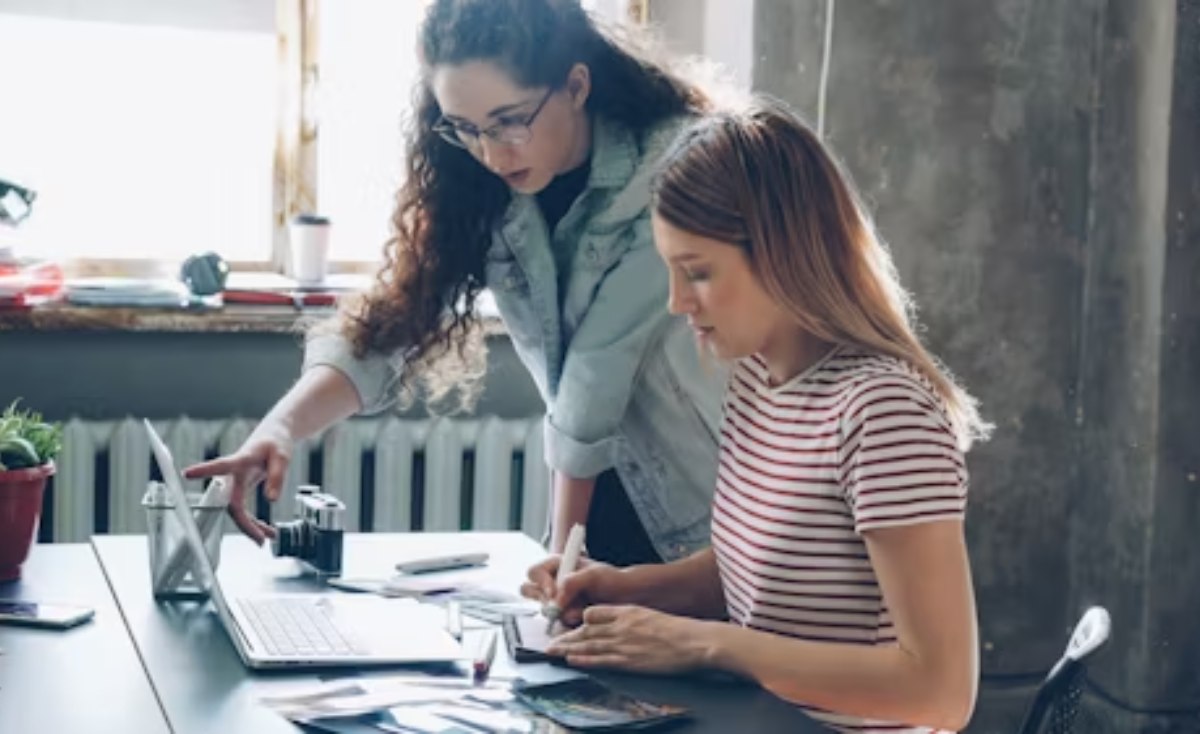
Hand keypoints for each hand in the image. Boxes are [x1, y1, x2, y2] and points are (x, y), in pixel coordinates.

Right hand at [183, 419, 292, 544]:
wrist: (274, 434)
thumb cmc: (276, 440)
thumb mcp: (282, 455)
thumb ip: (277, 476)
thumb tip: (271, 499)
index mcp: (241, 460)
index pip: (220, 465)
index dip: (204, 470)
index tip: (187, 473)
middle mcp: (235, 473)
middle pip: (231, 502)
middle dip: (243, 523)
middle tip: (259, 539)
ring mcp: (237, 482)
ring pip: (237, 509)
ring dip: (251, 526)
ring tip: (268, 537)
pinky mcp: (243, 487)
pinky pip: (244, 508)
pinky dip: (255, 521)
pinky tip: (267, 531)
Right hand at [520, 555, 622, 627]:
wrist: (627, 598)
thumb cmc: (613, 580)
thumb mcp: (594, 575)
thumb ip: (572, 582)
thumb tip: (556, 597)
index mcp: (558, 565)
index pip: (534, 572)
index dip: (541, 582)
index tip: (553, 592)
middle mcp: (554, 582)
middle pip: (530, 591)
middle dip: (546, 600)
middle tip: (561, 604)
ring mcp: (558, 601)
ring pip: (544, 611)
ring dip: (562, 613)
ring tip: (582, 609)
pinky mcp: (565, 616)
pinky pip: (556, 624)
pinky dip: (568, 623)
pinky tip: (583, 617)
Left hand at [547, 605, 711, 672]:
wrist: (693, 640)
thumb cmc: (678, 630)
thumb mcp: (651, 614)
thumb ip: (633, 618)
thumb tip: (623, 624)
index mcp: (628, 611)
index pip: (595, 612)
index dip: (580, 621)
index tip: (571, 626)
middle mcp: (621, 625)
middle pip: (586, 629)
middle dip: (567, 636)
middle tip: (551, 641)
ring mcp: (624, 642)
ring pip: (588, 643)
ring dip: (568, 647)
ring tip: (553, 650)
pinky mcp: (629, 659)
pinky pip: (600, 658)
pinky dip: (584, 658)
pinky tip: (572, 659)